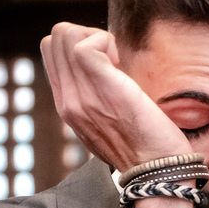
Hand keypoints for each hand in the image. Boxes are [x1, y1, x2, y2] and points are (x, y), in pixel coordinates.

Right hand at [40, 22, 192, 170]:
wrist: (158, 173)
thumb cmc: (145, 148)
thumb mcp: (107, 125)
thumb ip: (96, 102)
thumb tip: (107, 74)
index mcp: (68, 106)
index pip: (51, 52)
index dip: (80, 46)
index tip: (107, 65)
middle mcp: (68, 100)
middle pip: (53, 38)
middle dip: (86, 36)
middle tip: (112, 61)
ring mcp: (81, 95)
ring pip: (64, 35)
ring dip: (95, 38)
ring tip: (115, 62)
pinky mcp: (104, 88)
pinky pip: (85, 46)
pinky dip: (104, 41)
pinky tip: (120, 64)